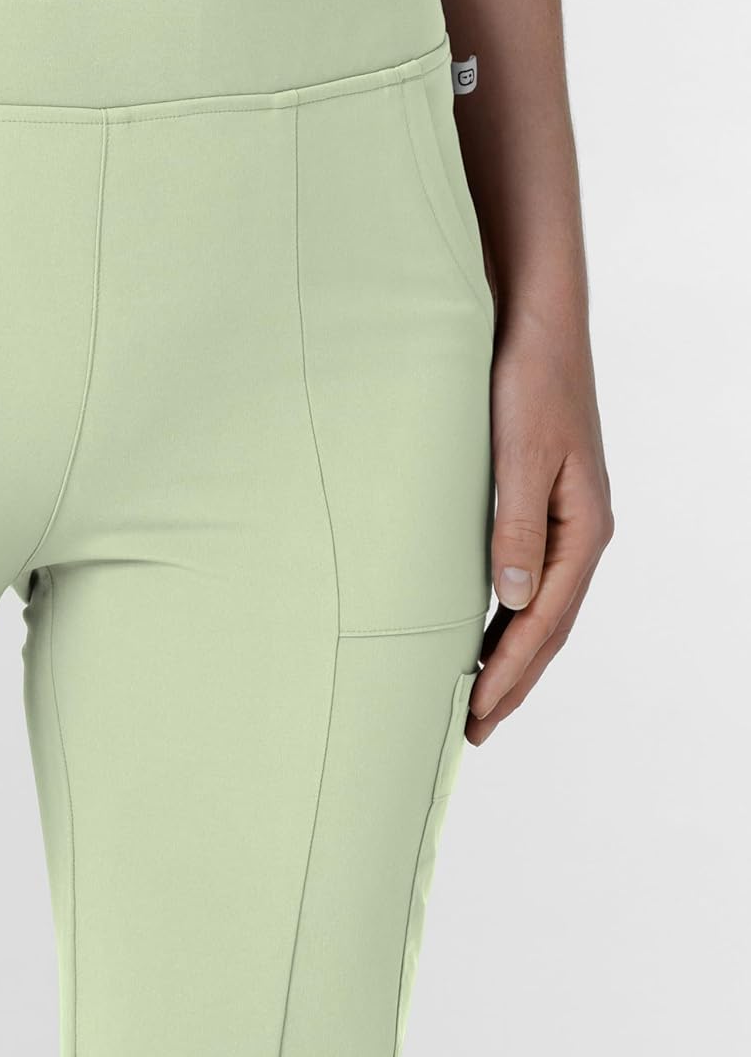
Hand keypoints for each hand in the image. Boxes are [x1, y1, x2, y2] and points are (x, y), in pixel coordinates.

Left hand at [469, 308, 612, 743]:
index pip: (543, 622)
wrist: (537, 326)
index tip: (476, 715)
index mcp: (581, 529)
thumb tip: (509, 603)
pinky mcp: (539, 503)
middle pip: (546, 627)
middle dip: (512, 682)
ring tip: (478, 698)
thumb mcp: (518, 456)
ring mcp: (562, 520)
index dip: (509, 673)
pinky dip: (506, 616)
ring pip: (538, 608)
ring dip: (510, 655)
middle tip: (474, 731)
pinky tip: (483, 630)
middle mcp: (578, 532)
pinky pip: (527, 578)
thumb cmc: (528, 383)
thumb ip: (514, 529)